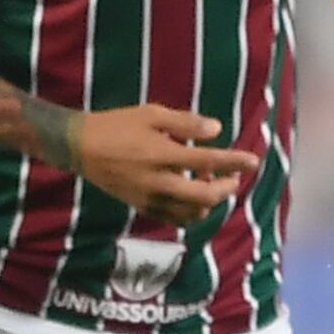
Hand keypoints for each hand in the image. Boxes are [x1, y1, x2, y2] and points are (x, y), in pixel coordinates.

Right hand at [74, 105, 257, 224]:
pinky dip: (190, 211)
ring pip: (192, 213)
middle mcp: (158, 181)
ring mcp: (150, 198)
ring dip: (209, 201)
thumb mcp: (151, 114)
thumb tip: (217, 130)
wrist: (80, 147)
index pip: (209, 161)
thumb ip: (186, 123)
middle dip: (226, 188)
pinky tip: (192, 196)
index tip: (253, 160)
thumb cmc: (118, 125)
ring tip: (209, 183)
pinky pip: (174, 218)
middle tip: (233, 177)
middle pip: (205, 196)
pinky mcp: (142, 207)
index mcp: (162, 154)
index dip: (235, 162)